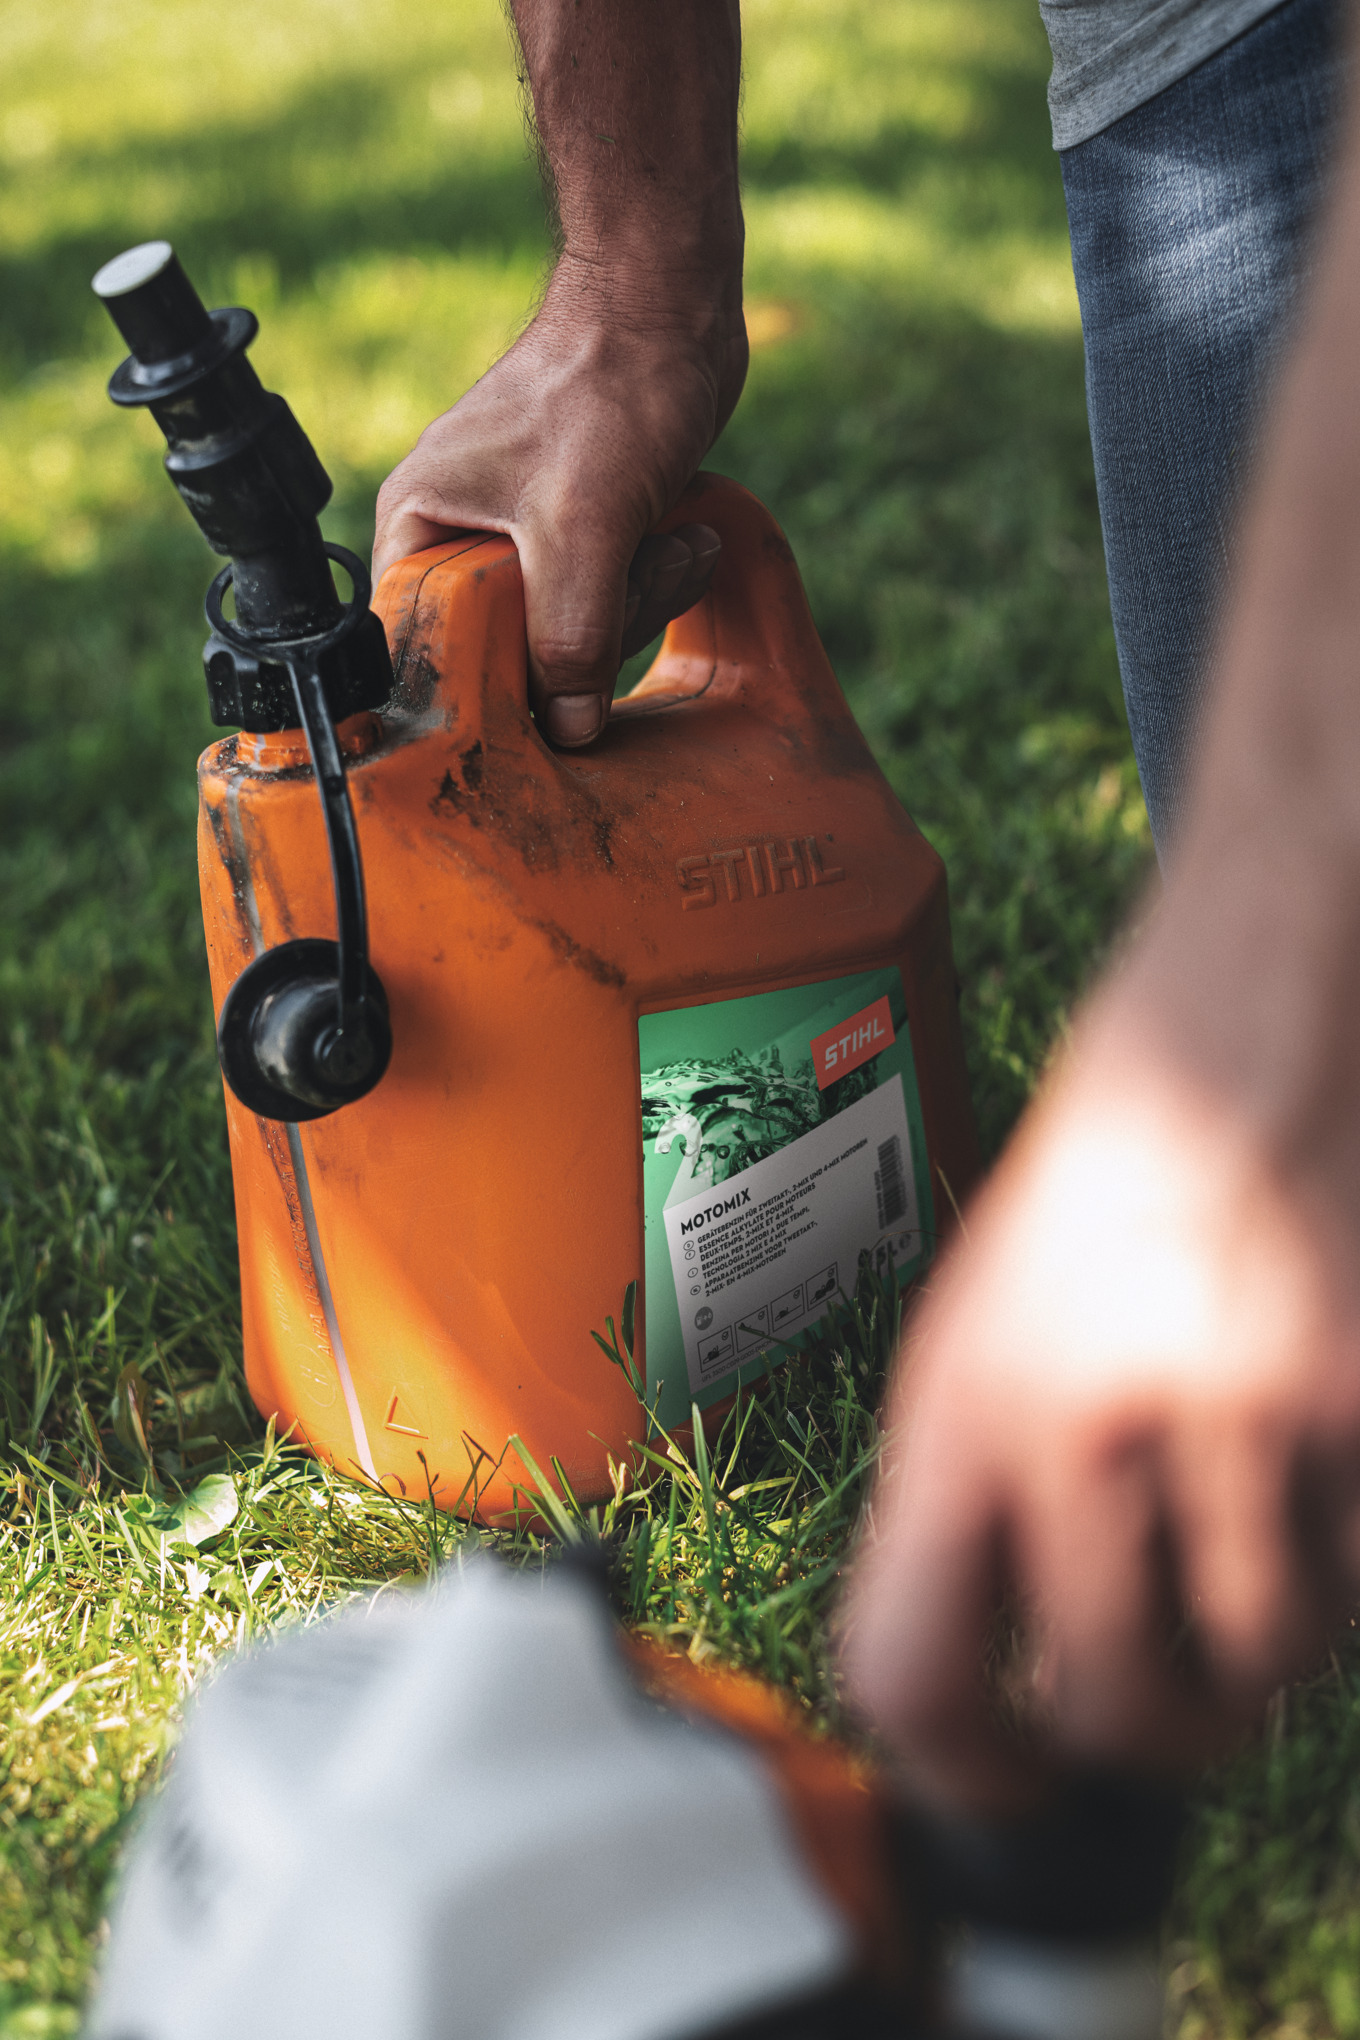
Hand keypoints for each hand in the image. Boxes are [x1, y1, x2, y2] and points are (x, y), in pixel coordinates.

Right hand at [372, 258, 746, 746]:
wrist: (672, 307)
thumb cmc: (608, 383)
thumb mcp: (584, 526)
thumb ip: (569, 636)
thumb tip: (568, 730)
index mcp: (418, 529)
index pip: (431, 651)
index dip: (491, 684)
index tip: (552, 690)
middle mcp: (459, 540)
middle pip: (513, 656)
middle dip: (594, 631)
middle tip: (633, 569)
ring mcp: (525, 543)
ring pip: (575, 637)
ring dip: (640, 601)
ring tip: (674, 542)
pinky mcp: (583, 541)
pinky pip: (613, 605)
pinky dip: (656, 583)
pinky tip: (687, 541)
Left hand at [839, 854, 1359, 1812]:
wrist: (1237, 1050)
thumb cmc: (1096, 1207)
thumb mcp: (978, 1337)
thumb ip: (977, 1512)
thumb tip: (998, 1703)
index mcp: (959, 1407)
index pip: (907, 1670)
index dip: (957, 1767)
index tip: (1008, 1773)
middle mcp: (1088, 1423)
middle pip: (1114, 1712)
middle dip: (1144, 1730)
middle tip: (1163, 1689)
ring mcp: (1241, 1420)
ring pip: (1265, 1668)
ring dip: (1260, 1646)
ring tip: (1245, 1535)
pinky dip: (1342, 1566)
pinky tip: (1311, 1468)